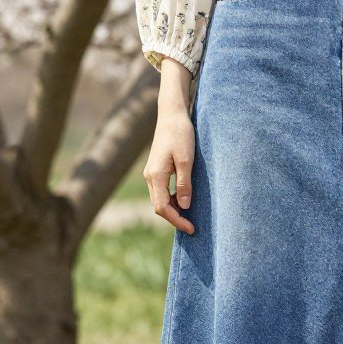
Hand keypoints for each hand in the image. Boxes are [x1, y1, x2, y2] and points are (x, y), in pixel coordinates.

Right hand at [144, 56, 195, 234]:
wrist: (172, 115)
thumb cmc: (181, 134)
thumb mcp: (187, 160)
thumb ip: (184, 184)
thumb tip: (184, 206)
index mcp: (155, 175)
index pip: (162, 207)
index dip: (177, 220)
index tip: (191, 228)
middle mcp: (150, 176)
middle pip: (159, 206)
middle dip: (175, 219)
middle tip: (192, 227)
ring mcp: (151, 173)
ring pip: (159, 200)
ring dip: (173, 211)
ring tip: (190, 218)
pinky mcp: (156, 170)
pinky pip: (161, 191)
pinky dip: (171, 201)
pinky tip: (184, 203)